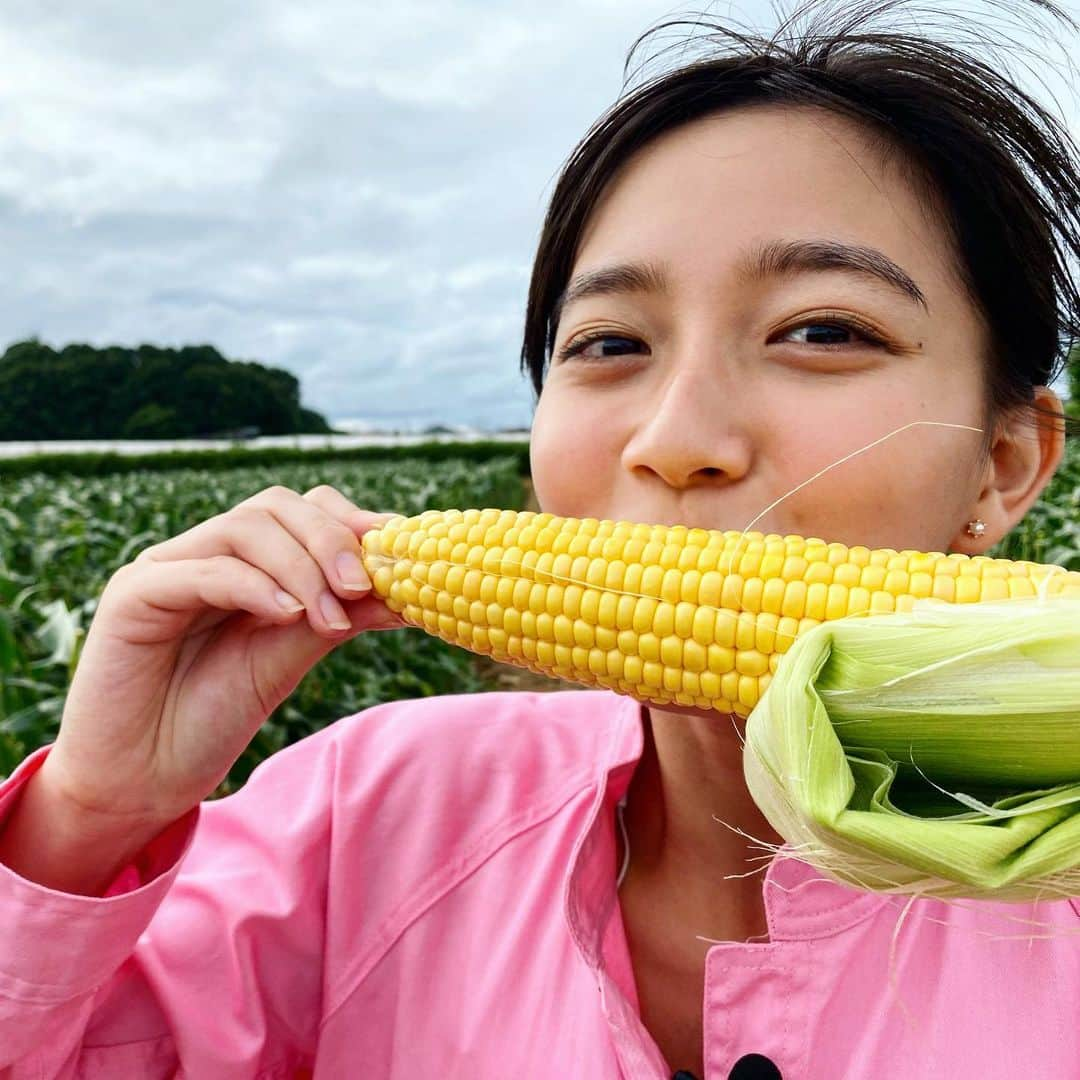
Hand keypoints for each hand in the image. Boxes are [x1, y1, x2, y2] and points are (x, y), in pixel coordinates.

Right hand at [42, 484, 405, 828]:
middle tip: (364, 584)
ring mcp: (167, 567)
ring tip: (330, 614)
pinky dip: (254, 586)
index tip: (401, 556)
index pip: (304, 510)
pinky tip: (288, 616)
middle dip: (330, 539)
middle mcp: (206, 553)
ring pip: (244, 529)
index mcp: (246, 562)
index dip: (355, 524)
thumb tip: (405, 591)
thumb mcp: (289, 658)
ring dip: (301, 567)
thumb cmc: (211, 716)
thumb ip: (336, 617)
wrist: (141, 778)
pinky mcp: (133, 594)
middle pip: (276, 507)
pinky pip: (202, 570)